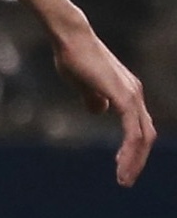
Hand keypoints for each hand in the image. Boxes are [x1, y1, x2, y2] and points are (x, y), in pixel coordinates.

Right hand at [51, 14, 154, 185]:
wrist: (70, 38)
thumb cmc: (72, 56)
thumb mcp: (83, 83)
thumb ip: (93, 97)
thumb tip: (98, 111)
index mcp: (127, 92)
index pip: (138, 126)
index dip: (132, 148)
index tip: (120, 166)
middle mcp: (135, 94)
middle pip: (146, 134)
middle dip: (137, 160)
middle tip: (125, 180)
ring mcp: (131, 95)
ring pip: (143, 136)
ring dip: (135, 161)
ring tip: (123, 179)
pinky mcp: (123, 97)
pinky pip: (133, 130)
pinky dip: (130, 150)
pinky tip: (120, 164)